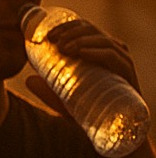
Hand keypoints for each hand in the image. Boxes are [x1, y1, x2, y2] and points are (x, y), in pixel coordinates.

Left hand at [25, 18, 142, 116]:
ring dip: (80, 40)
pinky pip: (114, 56)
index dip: (65, 26)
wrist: (113, 131)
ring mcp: (122, 61)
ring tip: (64, 48)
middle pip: (91, 30)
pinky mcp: (129, 74)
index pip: (82, 28)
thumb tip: (29, 80)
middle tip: (54, 41)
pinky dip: (97, 52)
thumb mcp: (65, 99)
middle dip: (70, 31)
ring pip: (102, 40)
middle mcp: (112, 52)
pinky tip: (82, 53)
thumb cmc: (90, 109)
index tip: (48, 36)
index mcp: (97, 50)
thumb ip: (48, 90)